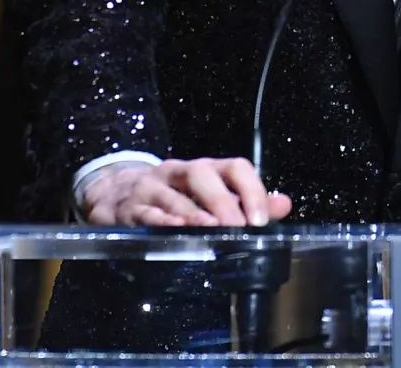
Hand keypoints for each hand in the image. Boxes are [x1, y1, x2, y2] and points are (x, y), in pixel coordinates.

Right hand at [81, 157, 293, 226]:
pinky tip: (176, 233)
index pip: (233, 167)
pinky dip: (162, 222)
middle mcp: (177, 172)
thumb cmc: (175, 198)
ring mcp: (151, 188)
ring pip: (172, 194)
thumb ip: (248, 202)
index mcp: (204, 170)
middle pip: (201, 174)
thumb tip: (283, 205)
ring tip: (212, 230)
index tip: (260, 219)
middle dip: (222, 202)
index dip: (250, 189)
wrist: (117, 195)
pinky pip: (145, 213)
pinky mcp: (130, 208)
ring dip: (194, 214)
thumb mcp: (211, 196)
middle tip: (238, 229)